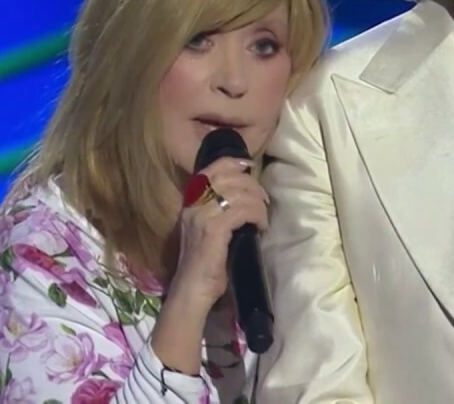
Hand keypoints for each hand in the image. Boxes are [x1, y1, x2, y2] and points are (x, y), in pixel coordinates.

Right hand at [169, 157, 269, 310]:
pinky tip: (261, 226)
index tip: (249, 165)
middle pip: (228, 177)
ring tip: (263, 217)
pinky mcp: (213, 230)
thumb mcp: (207, 230)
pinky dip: (257, 215)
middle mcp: (193, 205)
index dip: (232, 162)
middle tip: (264, 200)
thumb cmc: (203, 264)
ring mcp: (201, 217)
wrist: (191, 291)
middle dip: (252, 185)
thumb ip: (217, 211)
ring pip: (239, 193)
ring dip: (258, 202)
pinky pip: (243, 210)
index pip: (210, 169)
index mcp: (189, 203)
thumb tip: (243, 196)